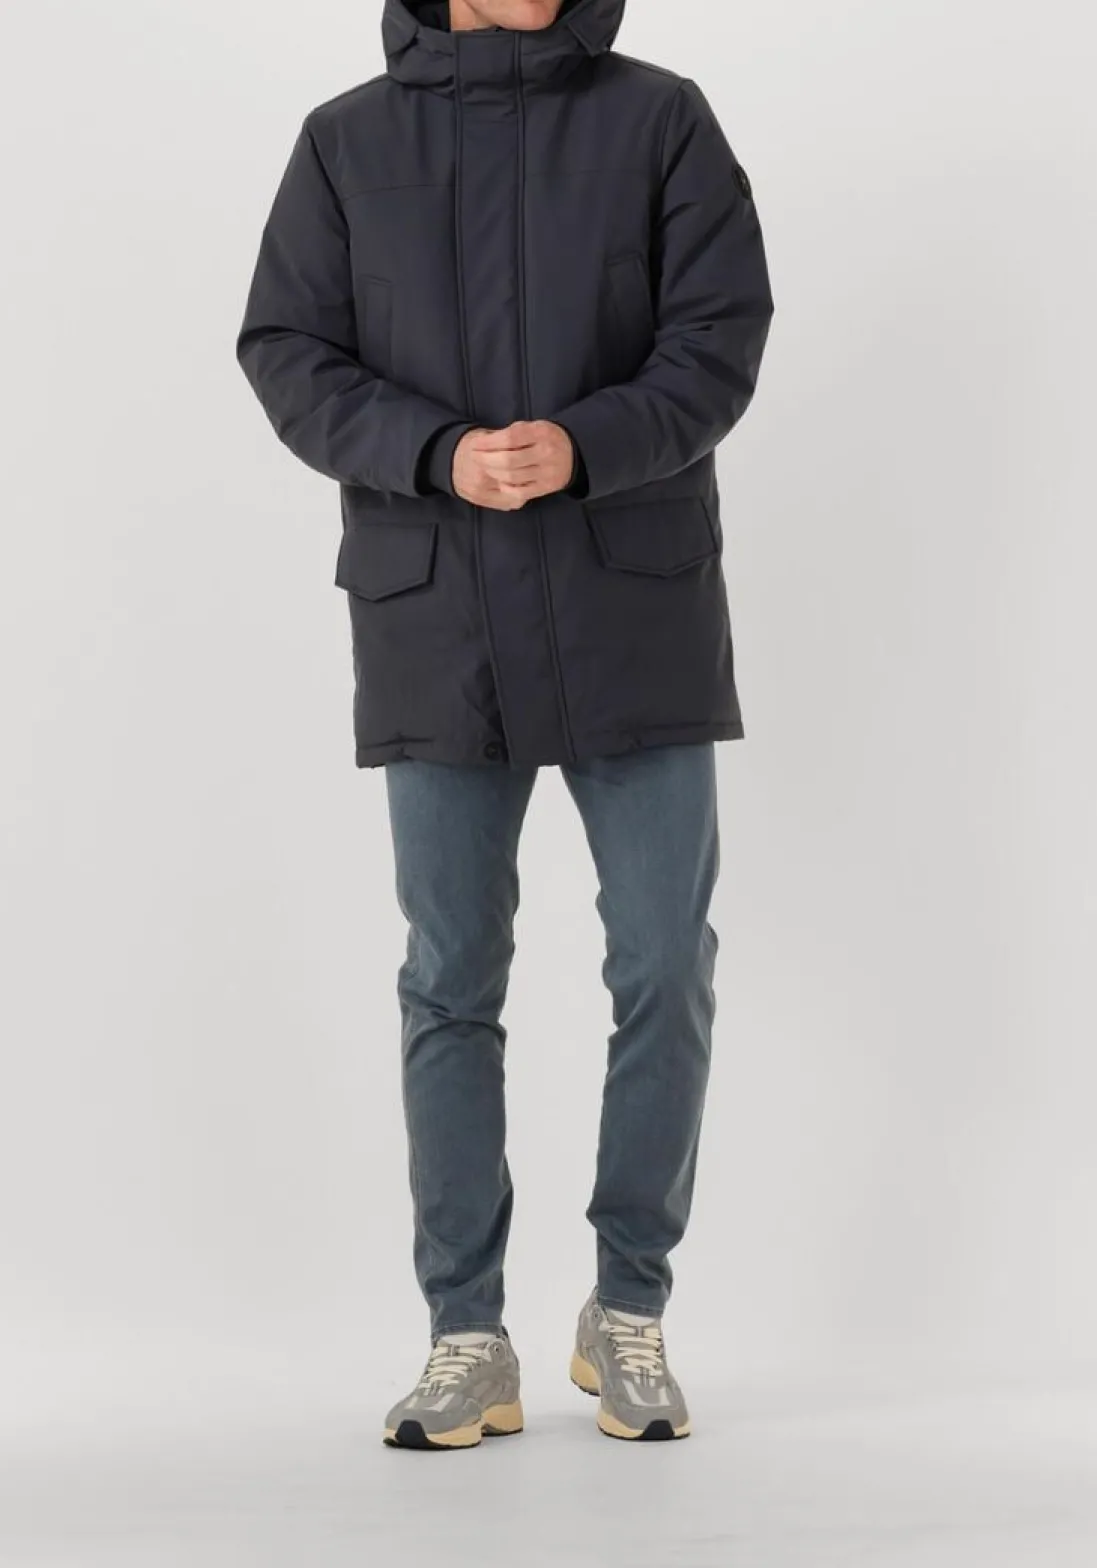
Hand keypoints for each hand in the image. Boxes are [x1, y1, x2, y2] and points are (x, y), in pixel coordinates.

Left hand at [452, 421, 574, 511]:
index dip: (488, 443)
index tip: (475, 444)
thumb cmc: (546, 438)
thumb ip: (513, 432)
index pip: (509, 439)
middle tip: (474, 457)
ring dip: (492, 473)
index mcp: (541, 433)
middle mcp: (546, 453)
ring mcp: (546, 472)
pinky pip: (520, 492)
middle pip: (508, 460)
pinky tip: (499, 481)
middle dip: (486, 459)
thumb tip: (485, 442)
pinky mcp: (546, 488)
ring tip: (484, 467)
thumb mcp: (534, 426)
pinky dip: (506, 488)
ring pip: (512, 477)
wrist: (573, 454)